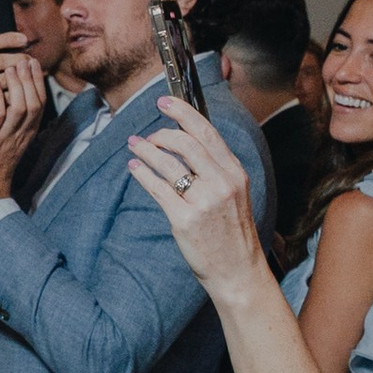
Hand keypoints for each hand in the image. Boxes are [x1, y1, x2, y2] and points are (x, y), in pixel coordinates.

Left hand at [0, 60, 45, 212]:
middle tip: (25, 58)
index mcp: (28, 133)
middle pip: (34, 102)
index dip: (38, 82)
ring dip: (17, 85)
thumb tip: (14, 97)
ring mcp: (6, 137)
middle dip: (31, 79)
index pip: (40, 103)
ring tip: (11, 66)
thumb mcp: (11, 140)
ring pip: (20, 108)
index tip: (33, 63)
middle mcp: (21, 134)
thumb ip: (14, 120)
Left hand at [125, 94, 264, 288]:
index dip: (183, 113)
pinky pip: (158, 188)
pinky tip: (135, 168)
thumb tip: (186, 141)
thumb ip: (215, 168)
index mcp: (234, 173)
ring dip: (147, 150)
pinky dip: (142, 174)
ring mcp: (204, 202)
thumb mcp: (234, 194)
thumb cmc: (232, 232)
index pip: (207, 133)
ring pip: (168, 163)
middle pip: (185, 143)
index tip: (165, 102)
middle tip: (147, 134)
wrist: (237, 271)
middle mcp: (222, 184)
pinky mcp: (185, 220)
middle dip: (161, 133)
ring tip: (135, 145)